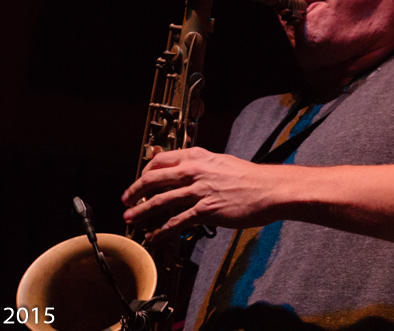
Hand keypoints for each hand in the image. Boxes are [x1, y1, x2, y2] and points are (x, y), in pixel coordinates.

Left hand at [121, 147, 278, 240]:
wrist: (268, 189)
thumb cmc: (247, 177)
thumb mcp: (219, 161)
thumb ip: (199, 164)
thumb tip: (182, 169)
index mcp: (196, 156)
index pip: (159, 161)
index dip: (144, 173)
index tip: (139, 182)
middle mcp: (194, 170)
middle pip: (153, 179)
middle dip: (134, 192)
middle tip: (125, 201)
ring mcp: (199, 191)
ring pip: (160, 201)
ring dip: (141, 212)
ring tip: (130, 220)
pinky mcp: (206, 210)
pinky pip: (177, 222)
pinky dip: (161, 231)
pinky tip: (153, 237)